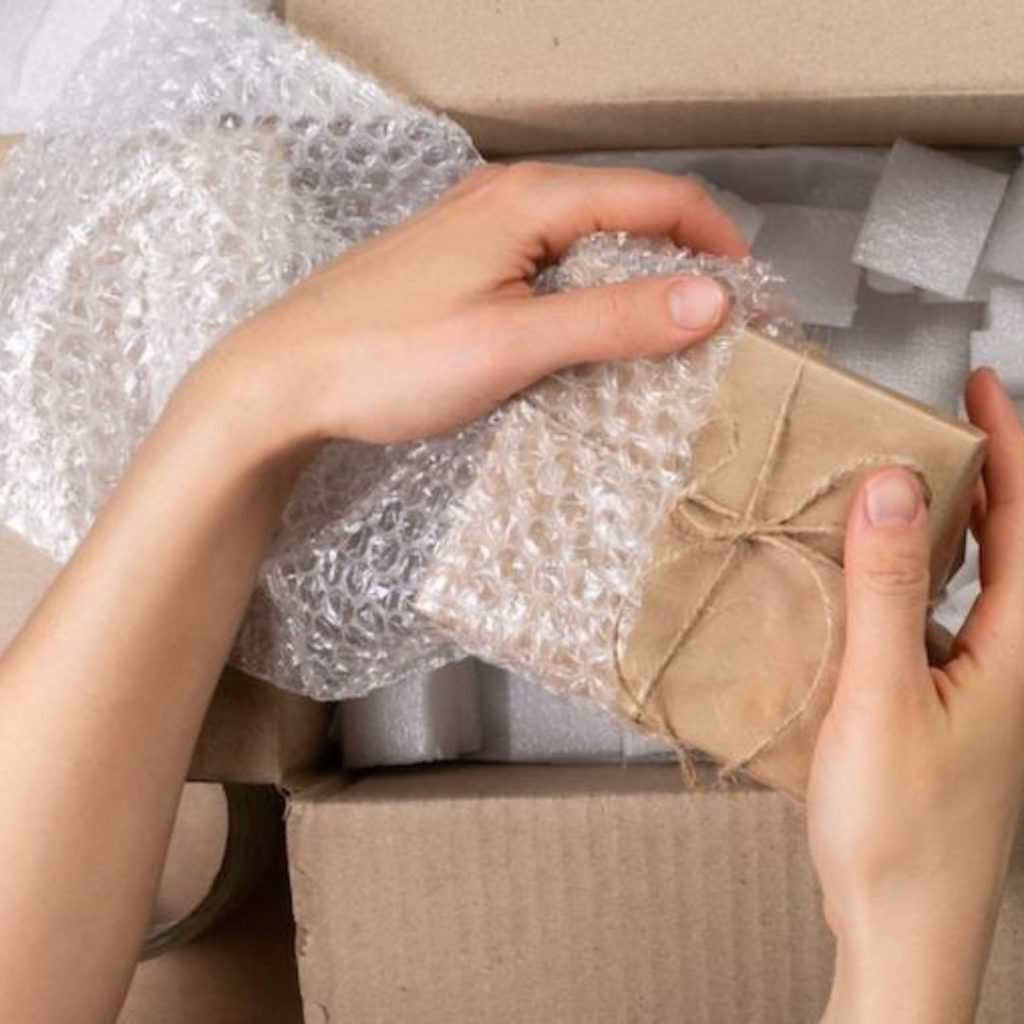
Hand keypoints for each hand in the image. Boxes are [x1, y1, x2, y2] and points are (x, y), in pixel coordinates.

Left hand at [206, 161, 746, 446]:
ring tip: (662, 347)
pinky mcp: (457, 268)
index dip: (719, 242)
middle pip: (624, 216)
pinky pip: (545, 270)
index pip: (658, 197)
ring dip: (632, 286)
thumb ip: (613, 319)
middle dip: (681, 264)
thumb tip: (711, 300)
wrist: (282, 379)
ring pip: (584, 246)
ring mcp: (477, 232)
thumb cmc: (386, 359)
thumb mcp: (513, 343)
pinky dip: (584, 300)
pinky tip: (586, 344)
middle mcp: (507, 199)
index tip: (754, 300)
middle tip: (715, 331)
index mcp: (530, 200)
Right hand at [808, 369, 1023, 1021]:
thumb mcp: (880, 700)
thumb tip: (889, 487)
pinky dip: (912, 584)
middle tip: (938, 425)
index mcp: (1018, 654)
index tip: (984, 383)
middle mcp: (1012, 667)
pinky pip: (938, 623)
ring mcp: (984, 694)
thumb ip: (886, 592)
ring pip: (975, 586)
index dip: (1011, 445)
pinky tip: (867, 587)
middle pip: (1012, 547)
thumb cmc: (896, 834)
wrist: (899, 933)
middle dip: (984, 477)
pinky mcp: (946, 714)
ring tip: (896, 491)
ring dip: (945, 530)